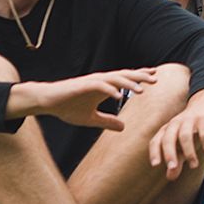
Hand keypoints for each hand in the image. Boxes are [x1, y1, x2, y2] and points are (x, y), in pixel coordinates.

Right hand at [17, 68, 157, 129]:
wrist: (46, 102)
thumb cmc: (67, 107)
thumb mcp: (90, 118)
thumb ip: (107, 121)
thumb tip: (124, 128)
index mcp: (104, 87)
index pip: (126, 80)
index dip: (140, 78)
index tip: (155, 77)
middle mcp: (101, 81)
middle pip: (124, 76)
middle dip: (140, 76)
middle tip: (156, 78)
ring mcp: (92, 82)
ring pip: (114, 79)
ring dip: (128, 83)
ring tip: (142, 90)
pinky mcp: (82, 85)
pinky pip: (99, 86)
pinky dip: (110, 90)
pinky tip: (119, 96)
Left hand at [150, 88, 203, 180]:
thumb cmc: (190, 128)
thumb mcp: (181, 144)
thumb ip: (176, 160)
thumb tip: (170, 178)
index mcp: (167, 130)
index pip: (156, 141)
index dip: (154, 152)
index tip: (156, 164)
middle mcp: (176, 124)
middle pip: (168, 138)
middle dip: (169, 154)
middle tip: (173, 168)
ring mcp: (190, 120)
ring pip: (185, 136)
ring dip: (189, 152)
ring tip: (193, 165)